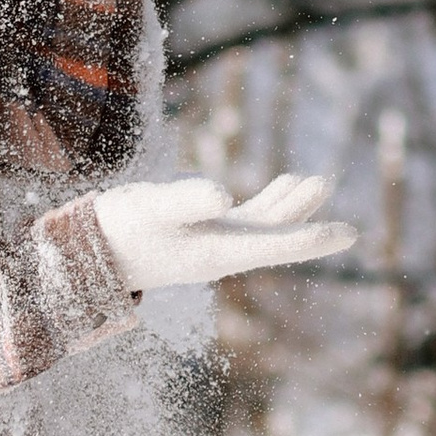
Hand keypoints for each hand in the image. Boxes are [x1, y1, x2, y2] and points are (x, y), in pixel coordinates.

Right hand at [87, 172, 355, 294]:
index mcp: (215, 251)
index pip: (274, 245)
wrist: (87, 254)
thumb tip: (223, 195)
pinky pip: (248, 220)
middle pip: (277, 238)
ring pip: (266, 226)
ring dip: (293, 206)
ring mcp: (214, 241)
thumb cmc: (118, 229)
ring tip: (320, 181)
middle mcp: (222, 251)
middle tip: (346, 220)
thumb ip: (186, 201)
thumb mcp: (150, 207)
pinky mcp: (204, 231)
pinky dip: (270, 203)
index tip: (348, 234)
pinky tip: (285, 185)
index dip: (312, 238)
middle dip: (310, 223)